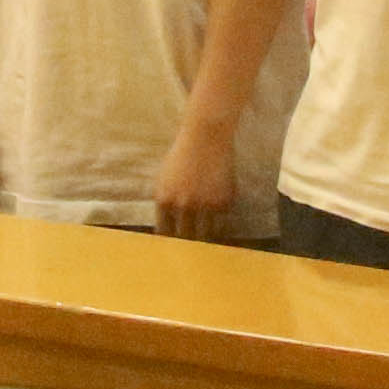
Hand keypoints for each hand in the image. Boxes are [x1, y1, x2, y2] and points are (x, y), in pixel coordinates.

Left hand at [152, 114, 241, 239]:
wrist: (205, 135)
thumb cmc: (182, 153)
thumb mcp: (165, 177)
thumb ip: (167, 201)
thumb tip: (168, 227)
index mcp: (164, 199)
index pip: (165, 232)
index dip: (170, 241)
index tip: (174, 249)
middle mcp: (182, 205)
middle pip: (185, 237)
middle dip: (188, 244)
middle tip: (193, 252)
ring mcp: (203, 205)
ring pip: (206, 233)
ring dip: (207, 238)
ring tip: (210, 244)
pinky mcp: (222, 202)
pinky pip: (222, 219)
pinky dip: (222, 219)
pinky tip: (224, 219)